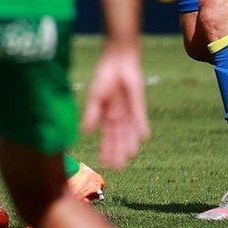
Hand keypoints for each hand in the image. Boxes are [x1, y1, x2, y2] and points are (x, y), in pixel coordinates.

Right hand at [80, 42, 148, 169]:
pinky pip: (139, 117)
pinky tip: (143, 138)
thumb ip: (91, 114)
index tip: (105, 164)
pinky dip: (140, 127)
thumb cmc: (103, 75)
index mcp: (105, 114)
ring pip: (129, 131)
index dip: (106, 150)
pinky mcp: (138, 102)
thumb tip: (84, 132)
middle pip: (118, 137)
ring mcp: (128, 109)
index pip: (106, 136)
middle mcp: (117, 115)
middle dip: (117, 152)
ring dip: (129, 143)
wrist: (118, 59)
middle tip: (118, 168)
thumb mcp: (95, 96)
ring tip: (129, 157)